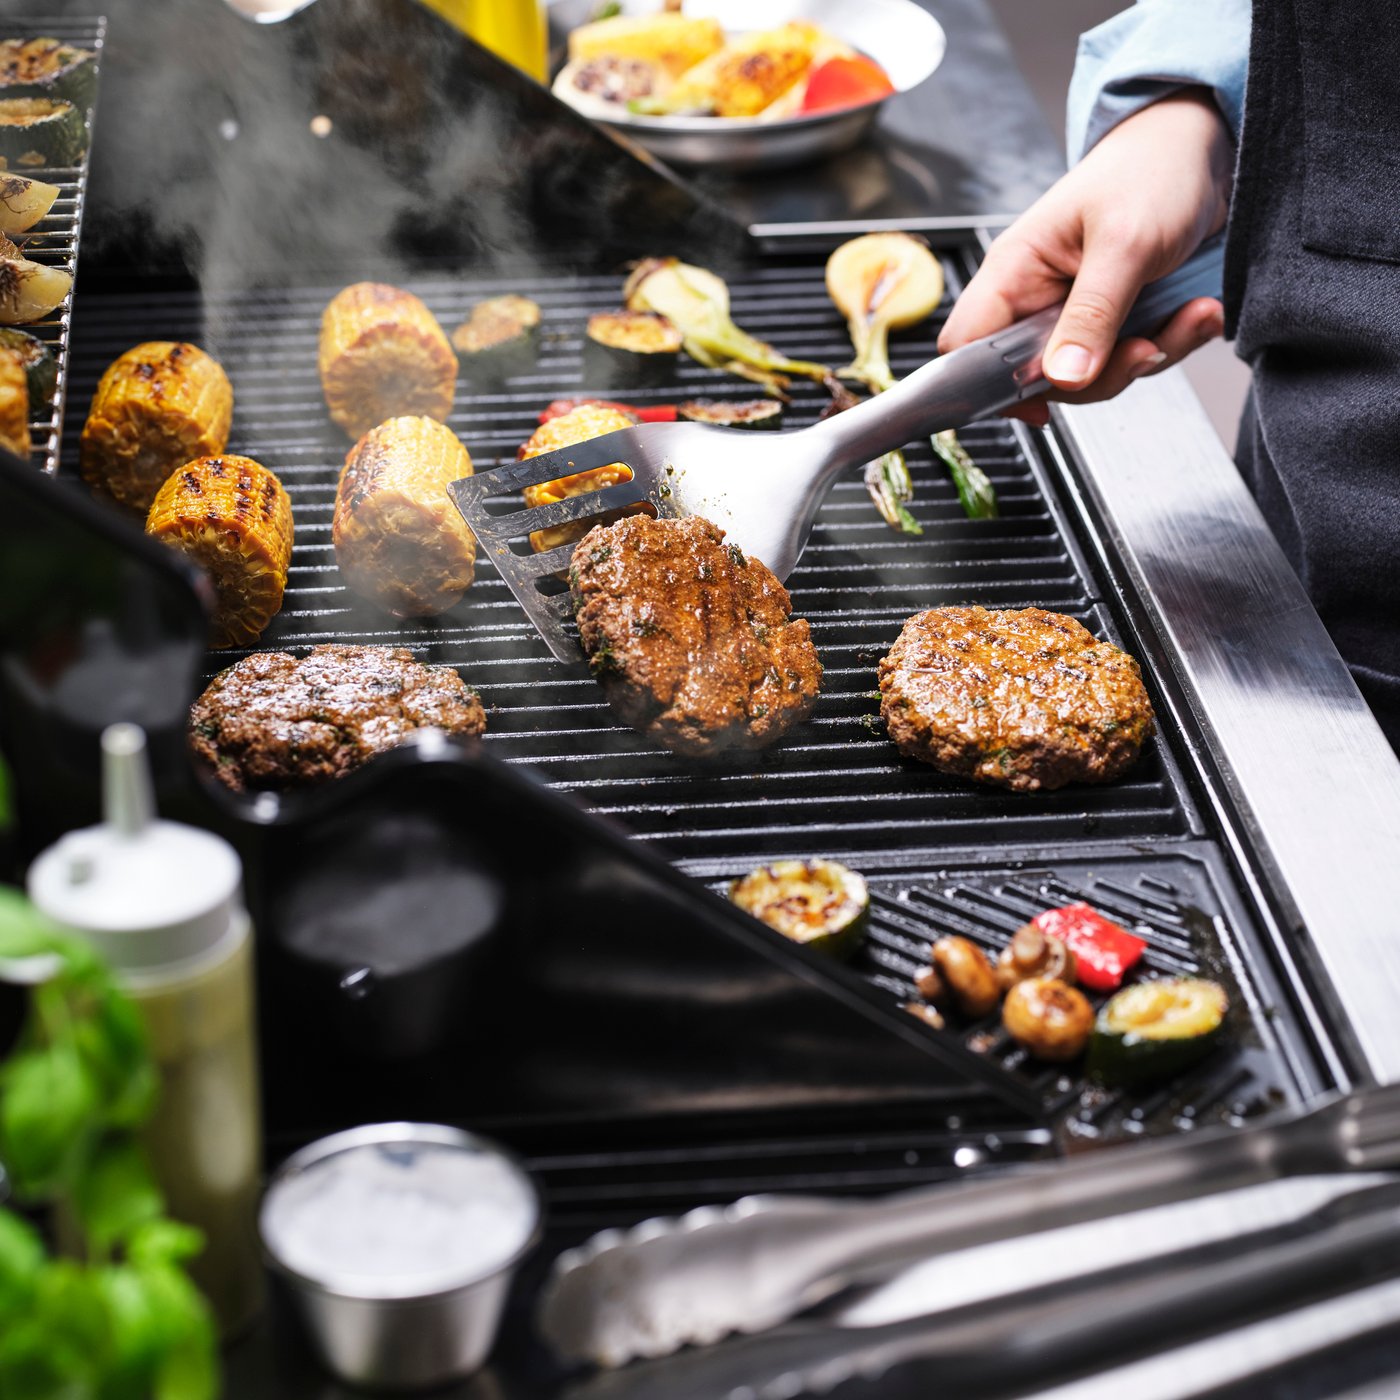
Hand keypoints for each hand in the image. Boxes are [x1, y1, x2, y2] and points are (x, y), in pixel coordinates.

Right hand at [938, 89, 1233, 424]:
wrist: (1206, 147)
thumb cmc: (1152, 170)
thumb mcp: (1124, 243)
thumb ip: (1092, 315)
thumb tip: (1063, 378)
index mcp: (1015, 272)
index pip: (967, 346)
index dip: (991, 384)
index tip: (1043, 400)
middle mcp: (1038, 299)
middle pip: (1036, 378)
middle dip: (1098, 376)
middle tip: (1144, 347)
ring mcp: (1077, 313)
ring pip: (1091, 377)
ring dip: (1149, 356)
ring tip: (1193, 314)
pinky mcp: (1116, 321)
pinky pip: (1131, 359)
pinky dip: (1172, 343)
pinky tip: (1199, 311)